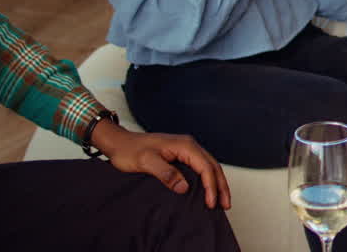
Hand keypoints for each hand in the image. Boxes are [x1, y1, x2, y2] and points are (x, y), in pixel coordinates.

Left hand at [91, 120, 230, 209]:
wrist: (120, 143)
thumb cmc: (131, 151)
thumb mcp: (146, 162)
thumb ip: (166, 173)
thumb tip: (184, 187)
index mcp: (185, 145)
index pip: (205, 167)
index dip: (210, 186)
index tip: (211, 203)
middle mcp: (189, 145)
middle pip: (212, 166)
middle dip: (221, 186)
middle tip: (226, 204)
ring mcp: (187, 149)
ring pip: (209, 166)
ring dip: (217, 183)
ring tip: (223, 200)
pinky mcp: (182, 155)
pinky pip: (201, 167)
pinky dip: (208, 179)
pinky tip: (209, 189)